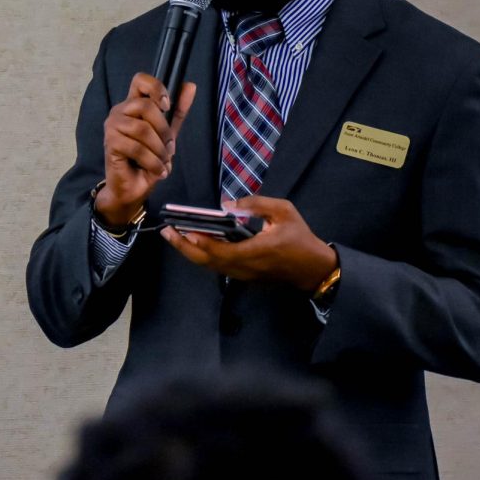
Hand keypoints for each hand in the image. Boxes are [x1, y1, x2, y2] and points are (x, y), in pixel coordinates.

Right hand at [94, 73, 196, 226]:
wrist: (132, 188)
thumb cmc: (148, 159)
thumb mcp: (168, 133)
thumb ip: (177, 111)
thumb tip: (191, 85)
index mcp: (133, 105)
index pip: (140, 80)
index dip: (156, 88)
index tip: (167, 106)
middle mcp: (119, 111)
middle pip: (146, 106)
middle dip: (164, 130)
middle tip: (169, 148)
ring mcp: (112, 126)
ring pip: (143, 129)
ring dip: (159, 150)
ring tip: (163, 162)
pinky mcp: (110, 143)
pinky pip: (137, 148)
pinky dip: (152, 162)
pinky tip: (157, 170)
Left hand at [160, 195, 337, 291]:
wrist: (313, 268)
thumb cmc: (300, 238)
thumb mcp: (284, 212)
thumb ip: (256, 204)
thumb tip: (229, 204)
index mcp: (254, 252)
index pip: (219, 250)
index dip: (199, 241)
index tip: (181, 229)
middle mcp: (244, 267)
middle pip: (206, 261)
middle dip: (184, 247)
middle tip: (166, 232)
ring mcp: (243, 274)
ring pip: (209, 266)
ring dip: (190, 252)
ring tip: (174, 235)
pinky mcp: (244, 275)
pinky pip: (217, 266)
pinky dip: (203, 255)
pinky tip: (194, 243)